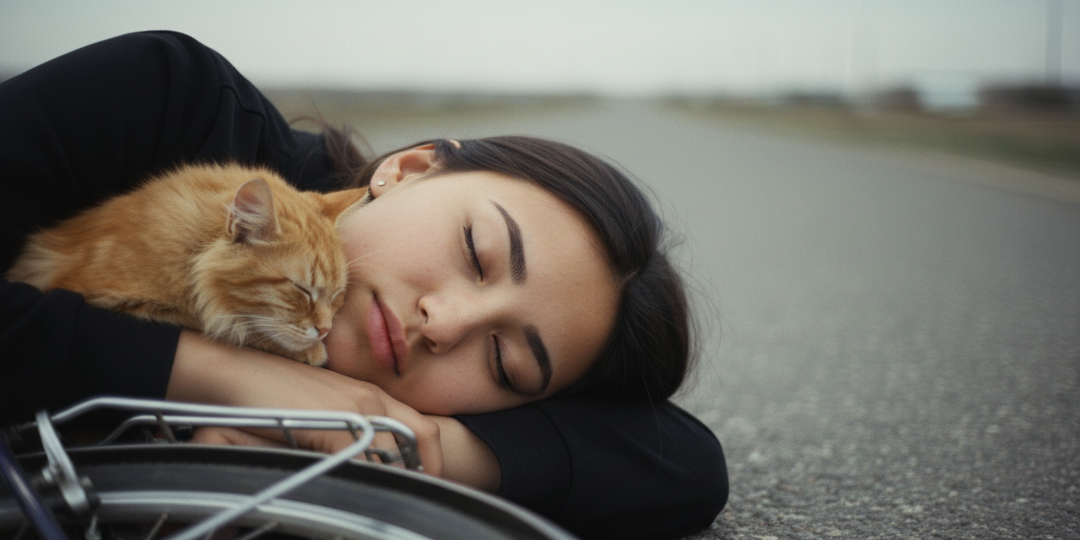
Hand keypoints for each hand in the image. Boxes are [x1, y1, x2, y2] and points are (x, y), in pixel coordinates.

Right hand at [168, 330, 442, 475]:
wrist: (235, 373)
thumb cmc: (270, 393)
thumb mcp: (321, 409)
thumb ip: (346, 428)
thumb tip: (360, 460)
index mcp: (371, 394)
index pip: (422, 427)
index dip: (429, 458)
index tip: (424, 480)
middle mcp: (372, 397)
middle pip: (422, 436)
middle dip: (424, 470)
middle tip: (415, 495)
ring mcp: (358, 408)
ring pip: (398, 453)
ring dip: (396, 478)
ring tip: (388, 499)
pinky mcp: (337, 424)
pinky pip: (366, 462)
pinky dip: (369, 481)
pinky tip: (360, 494)